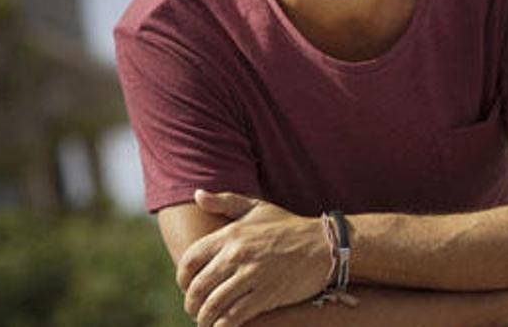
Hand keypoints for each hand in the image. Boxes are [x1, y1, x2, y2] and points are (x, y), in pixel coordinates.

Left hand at [177, 190, 332, 326]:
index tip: (186, 286)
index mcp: (231, 234)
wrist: (325, 244)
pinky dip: (222, 325)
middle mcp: (238, 254)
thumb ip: (225, 201)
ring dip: (204, 318)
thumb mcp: (258, 207)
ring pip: (213, 305)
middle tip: (193, 309)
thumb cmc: (289, 226)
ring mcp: (252, 275)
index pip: (190, 260)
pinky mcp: (267, 295)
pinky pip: (234, 316)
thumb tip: (196, 194)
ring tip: (205, 321)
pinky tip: (221, 326)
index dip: (182, 278)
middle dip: (191, 303)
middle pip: (198, 286)